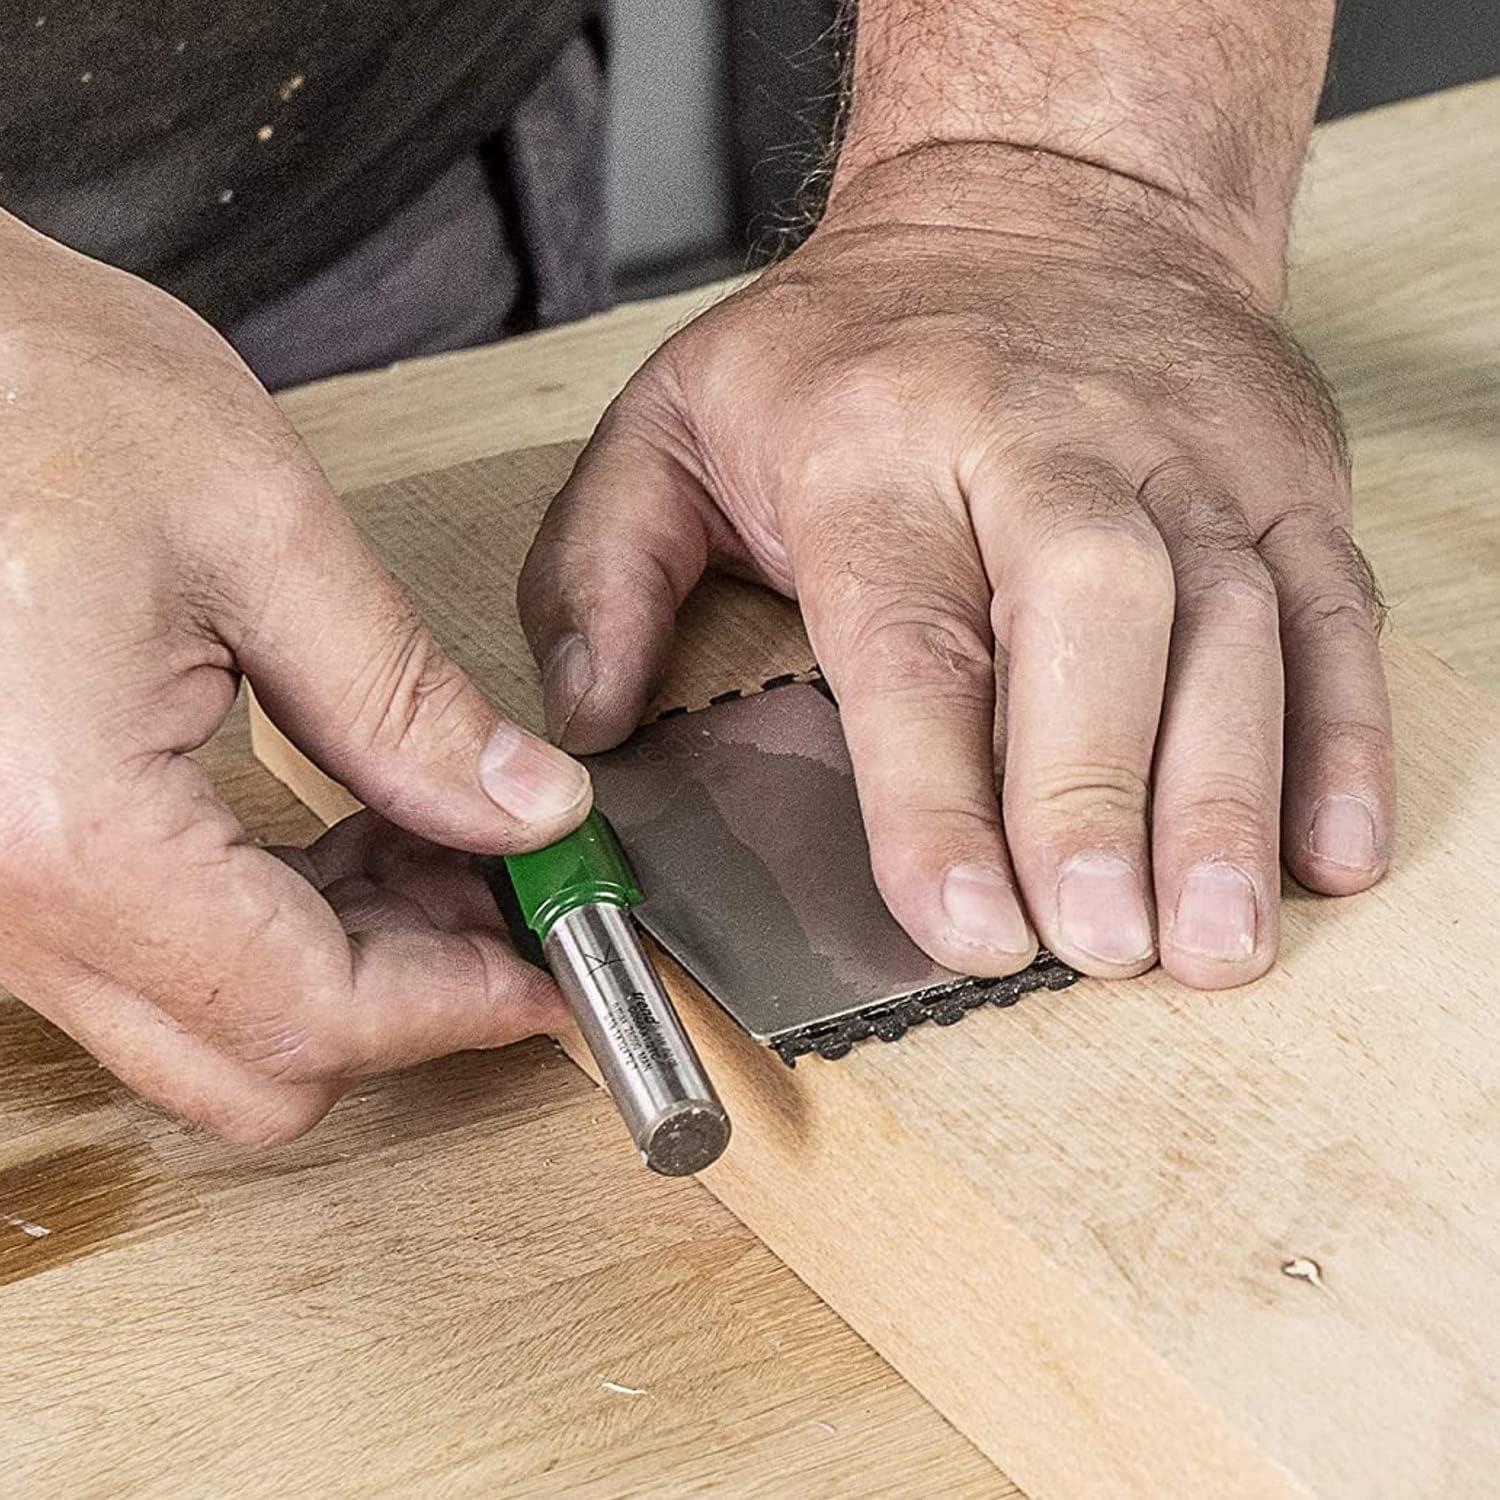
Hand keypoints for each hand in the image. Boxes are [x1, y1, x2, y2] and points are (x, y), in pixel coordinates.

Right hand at [0, 219, 583, 1143]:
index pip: (311, 1014)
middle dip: (409, 998)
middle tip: (509, 893)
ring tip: (441, 846)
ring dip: (342, 967)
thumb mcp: (255, 529)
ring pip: (201, 1025)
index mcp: (71, 830)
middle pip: (253, 1063)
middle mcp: (0, 905)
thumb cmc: (23, 383)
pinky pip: (149, 960)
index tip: (555, 957)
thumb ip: (406, 701)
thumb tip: (532, 811)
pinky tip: (344, 837)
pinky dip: (264, 930)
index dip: (461, 1003)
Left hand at [519, 146, 1392, 989]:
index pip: (910, 633)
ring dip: (1229, 791)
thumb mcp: (672, 422)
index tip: (959, 923)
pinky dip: (1341, 731)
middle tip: (1101, 945)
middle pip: (1092, 611)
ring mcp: (1181, 454)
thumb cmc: (847, 348)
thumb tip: (584, 727)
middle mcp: (1044, 442)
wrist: (1036, 200)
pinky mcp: (1277, 472)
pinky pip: (1328, 603)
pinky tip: (1324, 850)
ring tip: (1215, 943)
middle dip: (1099, 788)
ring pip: (1228, 621)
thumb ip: (601, 571)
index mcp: (879, 442)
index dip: (936, 791)